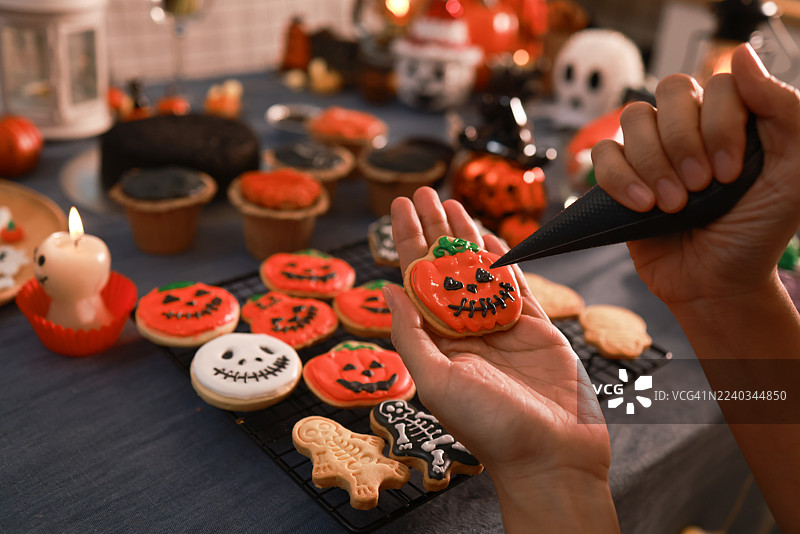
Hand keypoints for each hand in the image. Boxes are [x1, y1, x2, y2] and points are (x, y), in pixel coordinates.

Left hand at [385, 187, 617, 531]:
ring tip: (454, 201)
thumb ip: (412, 334)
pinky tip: (492, 235)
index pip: (416, 279)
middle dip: (435, 228)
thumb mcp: (437, 382)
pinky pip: (517, 284)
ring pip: (480, 269)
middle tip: (425, 192)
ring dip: (467, 234)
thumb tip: (387, 289)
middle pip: (446, 266)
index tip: (401, 206)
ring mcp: (501, 326)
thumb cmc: (490, 428)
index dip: (408, 240)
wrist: (551, 456)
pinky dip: (506, 258)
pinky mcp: (536, 327)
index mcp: (438, 340)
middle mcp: (466, 330)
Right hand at [591, 44, 799, 306]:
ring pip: (633, 119)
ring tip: (671, 205)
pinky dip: (619, 179)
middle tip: (700, 187)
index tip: (730, 174)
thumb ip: (782, 108)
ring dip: (653, 164)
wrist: (717, 283)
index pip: (718, 86)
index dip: (720, 126)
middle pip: (670, 92)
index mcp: (735, 119)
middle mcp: (691, 127)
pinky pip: (602, 155)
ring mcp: (652, 151)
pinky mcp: (619, 179)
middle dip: (683, 143)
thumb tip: (741, 56)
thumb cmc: (758, 232)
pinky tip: (642, 206)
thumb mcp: (793, 172)